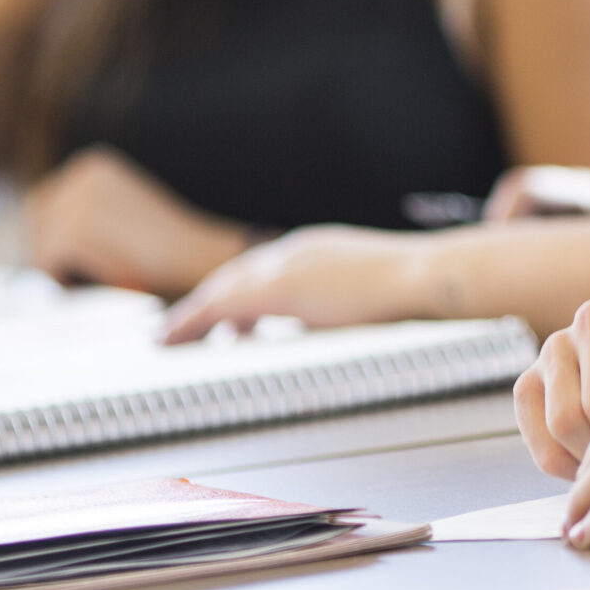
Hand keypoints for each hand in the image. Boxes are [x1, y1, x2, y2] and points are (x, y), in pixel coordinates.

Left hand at [24, 148, 251, 297]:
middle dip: (54, 258)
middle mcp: (80, 172)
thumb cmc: (167, 253)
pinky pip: (49, 266)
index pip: (41, 210)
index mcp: (91, 165)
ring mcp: (77, 197)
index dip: (58, 245)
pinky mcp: (76, 227)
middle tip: (101, 273)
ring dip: (68, 272)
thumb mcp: (118, 221)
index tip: (96, 261)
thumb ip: (80, 218)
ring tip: (114, 272)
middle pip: (33, 229)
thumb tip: (29, 239)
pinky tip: (114, 275)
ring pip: (39, 250)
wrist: (205, 261)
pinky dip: (75, 281)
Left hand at [162, 225, 436, 341]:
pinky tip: (175, 338)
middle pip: (237, 277)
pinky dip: (193, 320)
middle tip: (178, 327)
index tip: (226, 319)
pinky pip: (220, 306)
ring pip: (221, 289)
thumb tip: (340, 327)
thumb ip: (349, 306)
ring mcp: (286, 264)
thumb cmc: (413, 291)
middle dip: (206, 303)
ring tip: (167, 339)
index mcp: (319, 251)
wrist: (423, 277)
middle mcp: (296, 250)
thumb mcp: (373, 295)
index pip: (266, 272)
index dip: (238, 294)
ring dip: (192, 314)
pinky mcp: (278, 286)